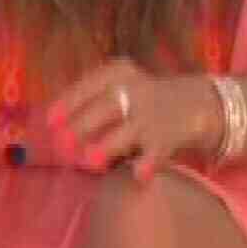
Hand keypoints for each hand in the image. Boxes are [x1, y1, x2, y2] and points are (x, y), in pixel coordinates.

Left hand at [44, 58, 221, 181]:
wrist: (196, 102)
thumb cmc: (141, 99)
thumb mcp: (119, 87)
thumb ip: (90, 102)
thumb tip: (52, 127)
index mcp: (119, 73)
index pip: (91, 84)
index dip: (69, 102)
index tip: (50, 121)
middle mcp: (137, 89)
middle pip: (107, 106)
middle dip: (83, 125)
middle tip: (62, 145)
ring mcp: (154, 113)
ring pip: (129, 129)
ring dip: (108, 145)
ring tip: (90, 161)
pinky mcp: (170, 136)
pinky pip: (158, 150)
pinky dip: (148, 162)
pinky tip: (138, 175)